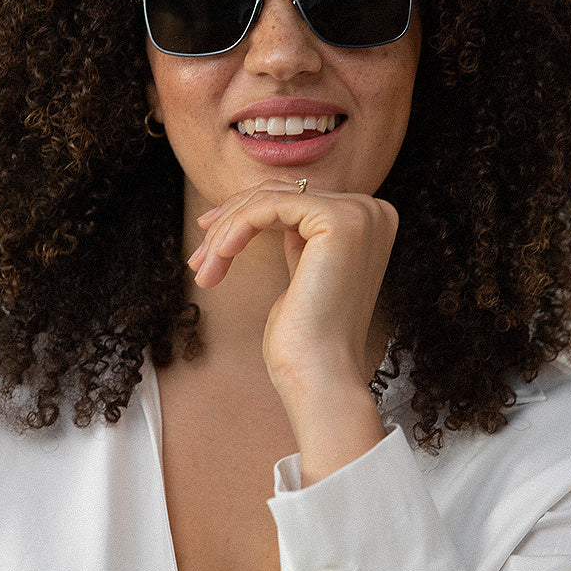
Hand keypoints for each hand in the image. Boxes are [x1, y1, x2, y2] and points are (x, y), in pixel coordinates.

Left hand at [187, 179, 397, 481]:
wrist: (321, 376)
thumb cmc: (306, 338)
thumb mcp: (304, 272)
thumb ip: (300, 236)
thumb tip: (267, 206)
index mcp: (370, 221)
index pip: (296, 198)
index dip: (246, 214)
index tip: (209, 238)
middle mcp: (372, 210)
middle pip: (281, 194)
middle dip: (230, 222)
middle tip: (197, 258)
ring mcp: (359, 213)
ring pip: (269, 198)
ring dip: (226, 232)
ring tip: (201, 268)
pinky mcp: (338, 219)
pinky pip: (268, 207)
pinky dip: (235, 229)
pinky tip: (218, 258)